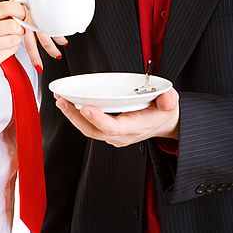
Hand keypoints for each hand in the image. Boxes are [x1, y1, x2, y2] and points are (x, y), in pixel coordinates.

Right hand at [0, 1, 25, 89]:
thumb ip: (0, 13)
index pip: (5, 7)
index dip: (19, 10)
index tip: (21, 15)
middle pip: (12, 24)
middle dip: (20, 28)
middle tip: (17, 31)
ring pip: (14, 38)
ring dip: (16, 40)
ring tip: (7, 42)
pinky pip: (11, 51)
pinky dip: (12, 50)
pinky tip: (2, 50)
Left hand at [18, 0, 66, 69]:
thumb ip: (32, 8)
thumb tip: (43, 18)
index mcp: (21, 15)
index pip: (21, 37)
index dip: (26, 51)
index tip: (32, 62)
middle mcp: (26, 15)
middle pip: (29, 41)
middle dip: (37, 56)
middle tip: (41, 68)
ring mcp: (35, 11)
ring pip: (41, 34)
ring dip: (51, 46)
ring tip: (58, 52)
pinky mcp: (43, 5)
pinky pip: (50, 23)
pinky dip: (57, 33)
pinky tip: (63, 38)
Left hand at [55, 89, 179, 146]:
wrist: (164, 122)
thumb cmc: (164, 110)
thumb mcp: (172, 102)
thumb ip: (168, 100)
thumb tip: (166, 98)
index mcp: (136, 127)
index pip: (113, 127)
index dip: (98, 119)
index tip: (86, 107)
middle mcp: (121, 134)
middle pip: (94, 130)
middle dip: (76, 117)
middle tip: (63, 102)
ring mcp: (113, 134)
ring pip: (88, 129)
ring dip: (72, 116)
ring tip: (60, 101)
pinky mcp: (108, 131)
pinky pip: (89, 126)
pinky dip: (77, 116)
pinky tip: (68, 104)